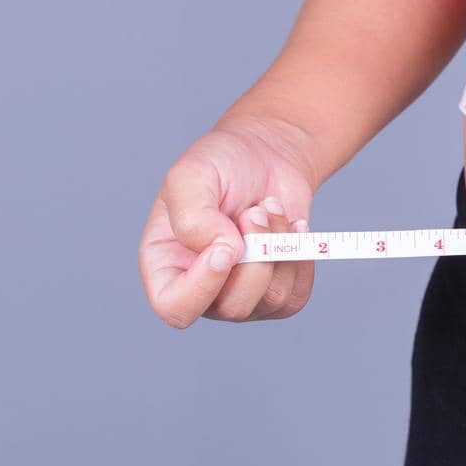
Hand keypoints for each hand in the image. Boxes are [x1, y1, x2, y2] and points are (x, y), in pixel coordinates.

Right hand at [139, 116, 319, 327]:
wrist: (267, 157)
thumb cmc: (221, 164)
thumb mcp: (192, 175)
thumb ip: (193, 217)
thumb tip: (224, 253)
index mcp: (164, 265)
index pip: (175, 307)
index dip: (202, 287)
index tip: (227, 247)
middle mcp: (201, 289)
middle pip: (233, 307)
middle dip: (256, 256)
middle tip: (255, 211)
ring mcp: (240, 295)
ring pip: (272, 299)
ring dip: (279, 247)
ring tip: (269, 209)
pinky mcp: (277, 292)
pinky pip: (297, 295)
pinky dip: (301, 257)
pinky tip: (292, 227)